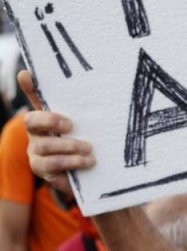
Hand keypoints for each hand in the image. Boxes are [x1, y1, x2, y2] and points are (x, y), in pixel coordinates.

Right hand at [18, 70, 94, 196]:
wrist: (91, 176)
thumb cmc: (88, 144)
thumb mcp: (89, 127)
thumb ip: (87, 111)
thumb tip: (96, 86)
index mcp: (47, 118)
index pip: (35, 98)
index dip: (29, 87)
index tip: (26, 74)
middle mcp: (37, 133)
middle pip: (32, 121)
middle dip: (50, 121)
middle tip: (70, 125)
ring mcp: (36, 152)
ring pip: (45, 145)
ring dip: (69, 146)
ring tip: (89, 148)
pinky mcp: (43, 171)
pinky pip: (52, 164)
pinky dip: (72, 162)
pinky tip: (88, 161)